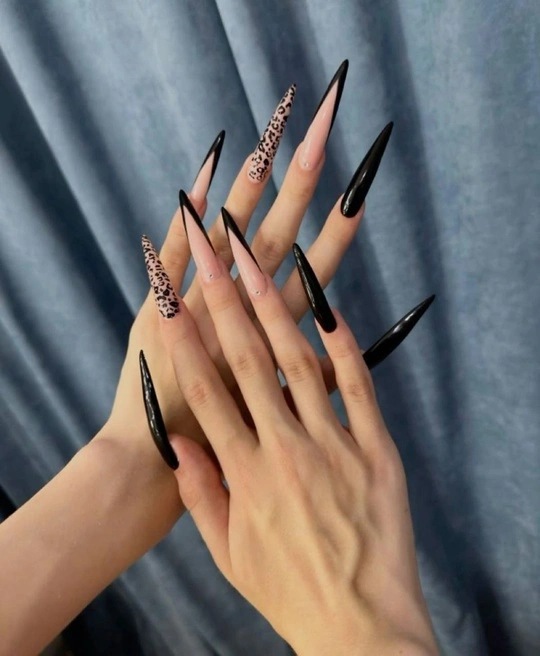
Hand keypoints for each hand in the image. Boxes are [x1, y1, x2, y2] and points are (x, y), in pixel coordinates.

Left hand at [102, 65, 365, 460]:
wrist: (155, 471)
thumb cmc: (220, 450)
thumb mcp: (277, 416)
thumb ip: (306, 386)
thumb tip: (339, 357)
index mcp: (278, 342)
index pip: (316, 277)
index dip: (337, 235)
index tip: (357, 195)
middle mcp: (245, 318)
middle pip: (280, 240)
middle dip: (302, 185)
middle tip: (321, 131)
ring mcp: (201, 310)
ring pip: (229, 238)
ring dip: (248, 187)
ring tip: (269, 134)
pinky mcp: (160, 311)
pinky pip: (173, 253)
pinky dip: (185, 217)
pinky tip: (199, 178)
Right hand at [145, 212, 438, 653]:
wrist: (360, 626)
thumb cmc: (289, 590)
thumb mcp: (227, 553)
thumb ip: (198, 492)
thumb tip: (176, 440)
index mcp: (244, 474)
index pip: (206, 392)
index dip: (185, 339)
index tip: (170, 298)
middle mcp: (285, 451)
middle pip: (247, 361)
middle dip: (224, 300)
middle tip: (212, 251)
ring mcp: (334, 447)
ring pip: (299, 363)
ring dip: (275, 308)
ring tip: (257, 262)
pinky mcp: (376, 451)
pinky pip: (358, 387)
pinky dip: (343, 345)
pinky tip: (327, 307)